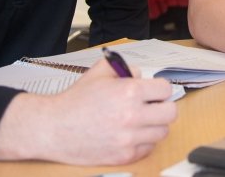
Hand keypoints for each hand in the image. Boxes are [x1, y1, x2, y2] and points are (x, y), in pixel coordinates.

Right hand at [0, 55, 177, 164]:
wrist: (54, 128)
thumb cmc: (75, 101)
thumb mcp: (99, 72)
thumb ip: (125, 67)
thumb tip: (143, 76)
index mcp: (129, 92)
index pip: (166, 90)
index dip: (158, 89)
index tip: (152, 92)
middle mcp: (133, 116)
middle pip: (170, 112)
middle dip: (161, 107)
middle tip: (150, 107)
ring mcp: (129, 138)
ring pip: (162, 132)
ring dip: (153, 125)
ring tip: (137, 121)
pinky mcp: (125, 156)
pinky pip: (148, 148)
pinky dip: (142, 142)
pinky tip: (129, 135)